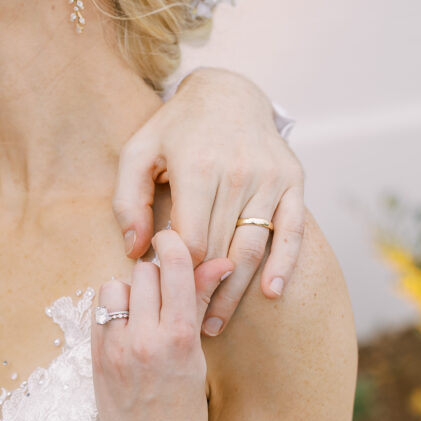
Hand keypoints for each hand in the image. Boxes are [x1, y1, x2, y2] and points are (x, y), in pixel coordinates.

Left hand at [91, 230, 232, 420]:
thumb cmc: (188, 406)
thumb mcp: (199, 353)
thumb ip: (200, 302)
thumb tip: (220, 260)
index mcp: (182, 336)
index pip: (174, 265)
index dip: (174, 244)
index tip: (173, 239)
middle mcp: (146, 339)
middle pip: (144, 271)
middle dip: (155, 275)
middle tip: (163, 292)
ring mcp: (116, 350)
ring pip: (115, 287)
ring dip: (128, 292)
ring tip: (141, 315)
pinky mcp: (96, 359)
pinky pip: (98, 312)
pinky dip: (111, 313)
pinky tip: (124, 330)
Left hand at [113, 69, 304, 335]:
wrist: (228, 94)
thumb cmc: (175, 129)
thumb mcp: (138, 153)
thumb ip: (127, 200)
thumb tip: (136, 250)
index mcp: (197, 168)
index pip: (190, 240)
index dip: (176, 272)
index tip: (163, 293)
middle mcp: (238, 174)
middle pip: (220, 250)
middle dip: (201, 291)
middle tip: (185, 326)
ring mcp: (269, 179)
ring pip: (252, 247)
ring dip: (235, 290)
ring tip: (214, 322)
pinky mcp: (293, 182)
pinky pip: (291, 231)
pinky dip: (283, 265)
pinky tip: (270, 293)